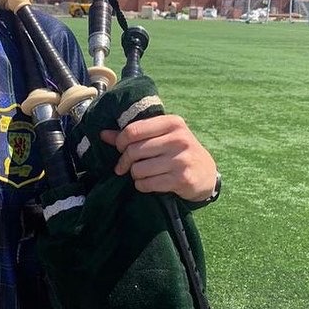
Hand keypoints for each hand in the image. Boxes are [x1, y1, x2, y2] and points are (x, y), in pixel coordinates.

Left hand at [100, 114, 216, 201]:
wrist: (206, 173)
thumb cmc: (177, 151)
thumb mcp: (161, 137)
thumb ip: (132, 134)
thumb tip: (102, 134)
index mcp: (172, 123)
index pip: (133, 130)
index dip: (121, 141)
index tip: (120, 148)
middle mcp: (179, 138)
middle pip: (133, 151)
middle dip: (125, 161)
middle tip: (125, 166)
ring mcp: (181, 159)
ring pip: (138, 169)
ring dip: (135, 175)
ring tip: (142, 174)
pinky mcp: (182, 178)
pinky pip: (147, 184)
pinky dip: (142, 185)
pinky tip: (150, 183)